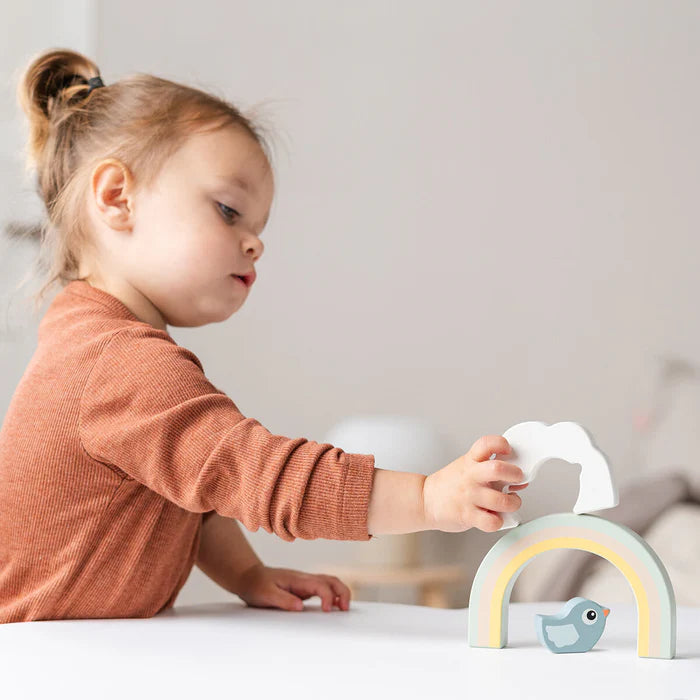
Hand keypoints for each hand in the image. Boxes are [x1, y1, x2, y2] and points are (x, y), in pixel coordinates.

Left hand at [234, 563, 351, 611]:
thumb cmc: (256, 585)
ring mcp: (305, 582)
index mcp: (297, 579)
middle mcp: (304, 578)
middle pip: (331, 580)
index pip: (320, 585)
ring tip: (344, 608)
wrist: (249, 577)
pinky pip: (323, 589)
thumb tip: (300, 607)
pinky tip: (333, 606)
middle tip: (346, 609)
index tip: (328, 611)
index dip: (328, 597)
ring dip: (340, 593)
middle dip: (342, 592)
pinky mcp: (303, 588)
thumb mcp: (266, 594)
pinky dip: (333, 595)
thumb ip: (283, 600)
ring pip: (329, 583)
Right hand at [422, 434, 528, 532]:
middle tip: (517, 479)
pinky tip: (495, 517)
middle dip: (515, 474)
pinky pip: (492, 522)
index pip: (487, 443)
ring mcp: (469, 496)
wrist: (424, 500)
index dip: (502, 444)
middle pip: (498, 469)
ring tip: (510, 502)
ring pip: (502, 500)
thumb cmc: (449, 485)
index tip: (509, 450)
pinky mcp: (467, 516)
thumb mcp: (466, 468)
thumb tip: (520, 479)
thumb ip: (490, 470)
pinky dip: (498, 522)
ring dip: (513, 502)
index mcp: (470, 461)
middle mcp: (470, 476)